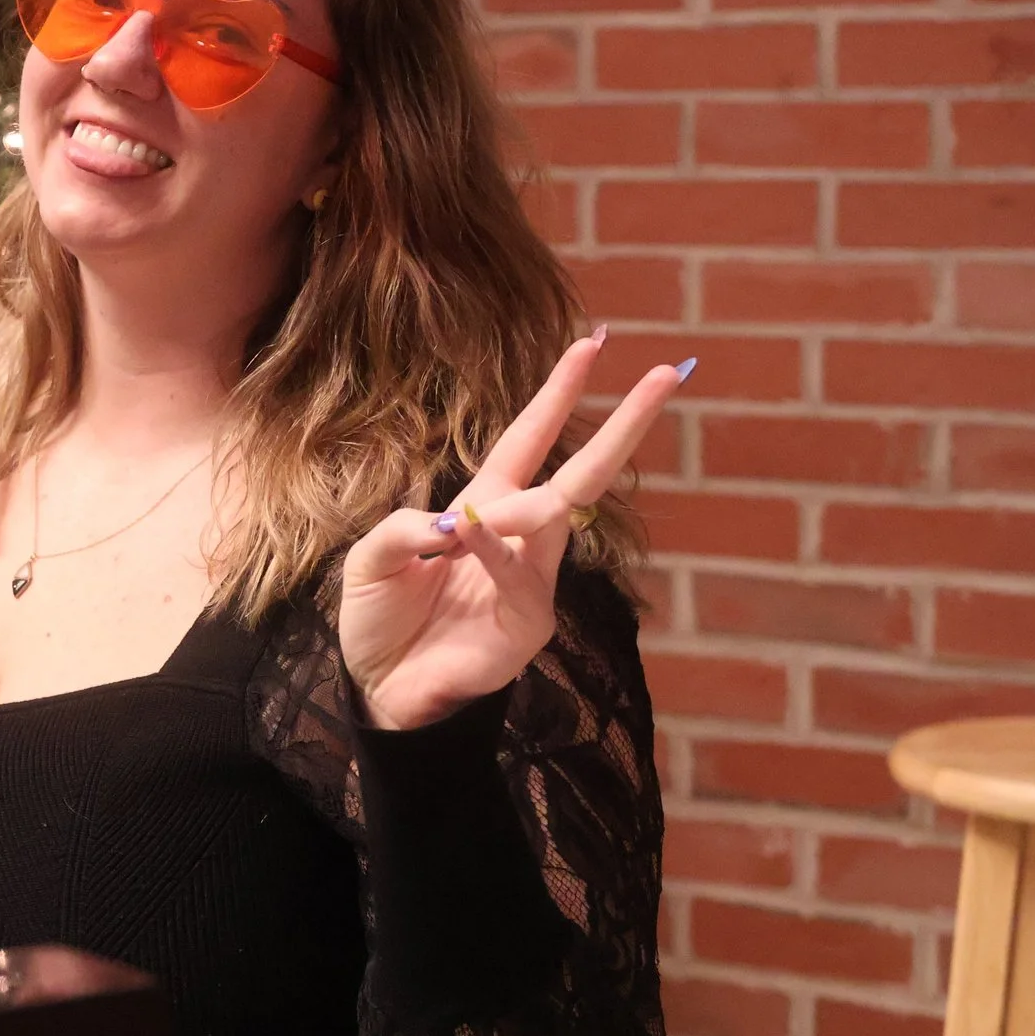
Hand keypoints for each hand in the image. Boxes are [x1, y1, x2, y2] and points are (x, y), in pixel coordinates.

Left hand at [337, 331, 687, 730]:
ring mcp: (532, 581)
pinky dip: (491, 548)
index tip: (591, 343)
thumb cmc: (380, 620)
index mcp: (482, 509)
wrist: (380, 692)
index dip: (557, 395)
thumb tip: (453, 518)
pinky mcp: (527, 623)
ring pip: (559, 519)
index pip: (529, 441)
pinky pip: (517, 574)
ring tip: (520, 490)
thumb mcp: (373, 559)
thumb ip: (405, 528)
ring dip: (549, 492)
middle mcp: (518, 538)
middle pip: (581, 472)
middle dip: (622, 426)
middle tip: (661, 375)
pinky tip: (466, 527)